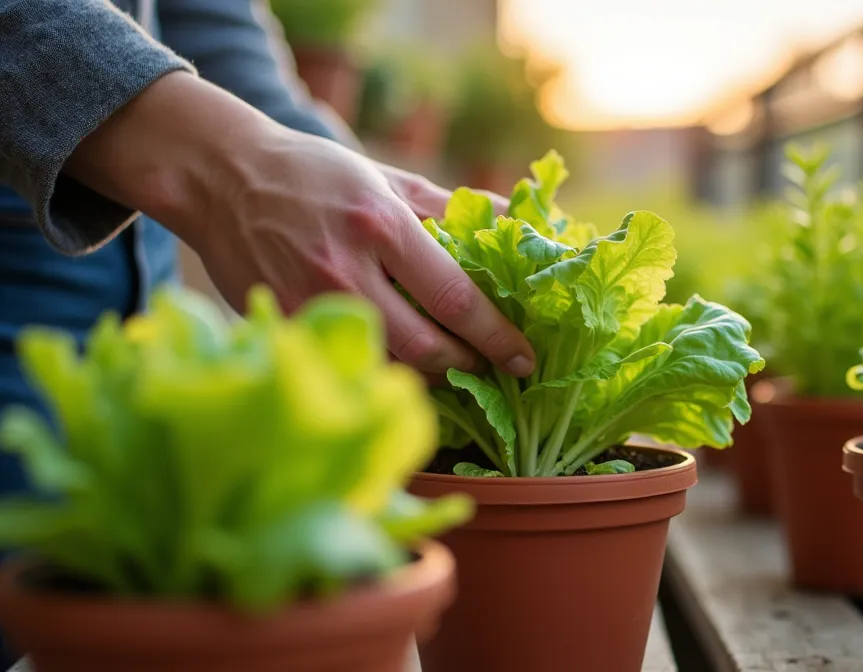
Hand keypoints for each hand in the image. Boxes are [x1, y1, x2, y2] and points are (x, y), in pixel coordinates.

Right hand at [65, 72, 534, 380]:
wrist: (221, 177)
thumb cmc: (315, 175)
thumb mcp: (388, 177)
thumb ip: (452, 207)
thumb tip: (519, 223)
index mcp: (381, 226)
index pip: (455, 297)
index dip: (496, 336)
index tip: (525, 358)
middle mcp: (346, 269)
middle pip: (426, 347)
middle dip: (469, 366)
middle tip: (493, 368)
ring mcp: (309, 302)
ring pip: (388, 364)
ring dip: (430, 377)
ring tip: (456, 371)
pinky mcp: (282, 323)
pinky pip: (349, 361)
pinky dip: (383, 371)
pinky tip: (402, 369)